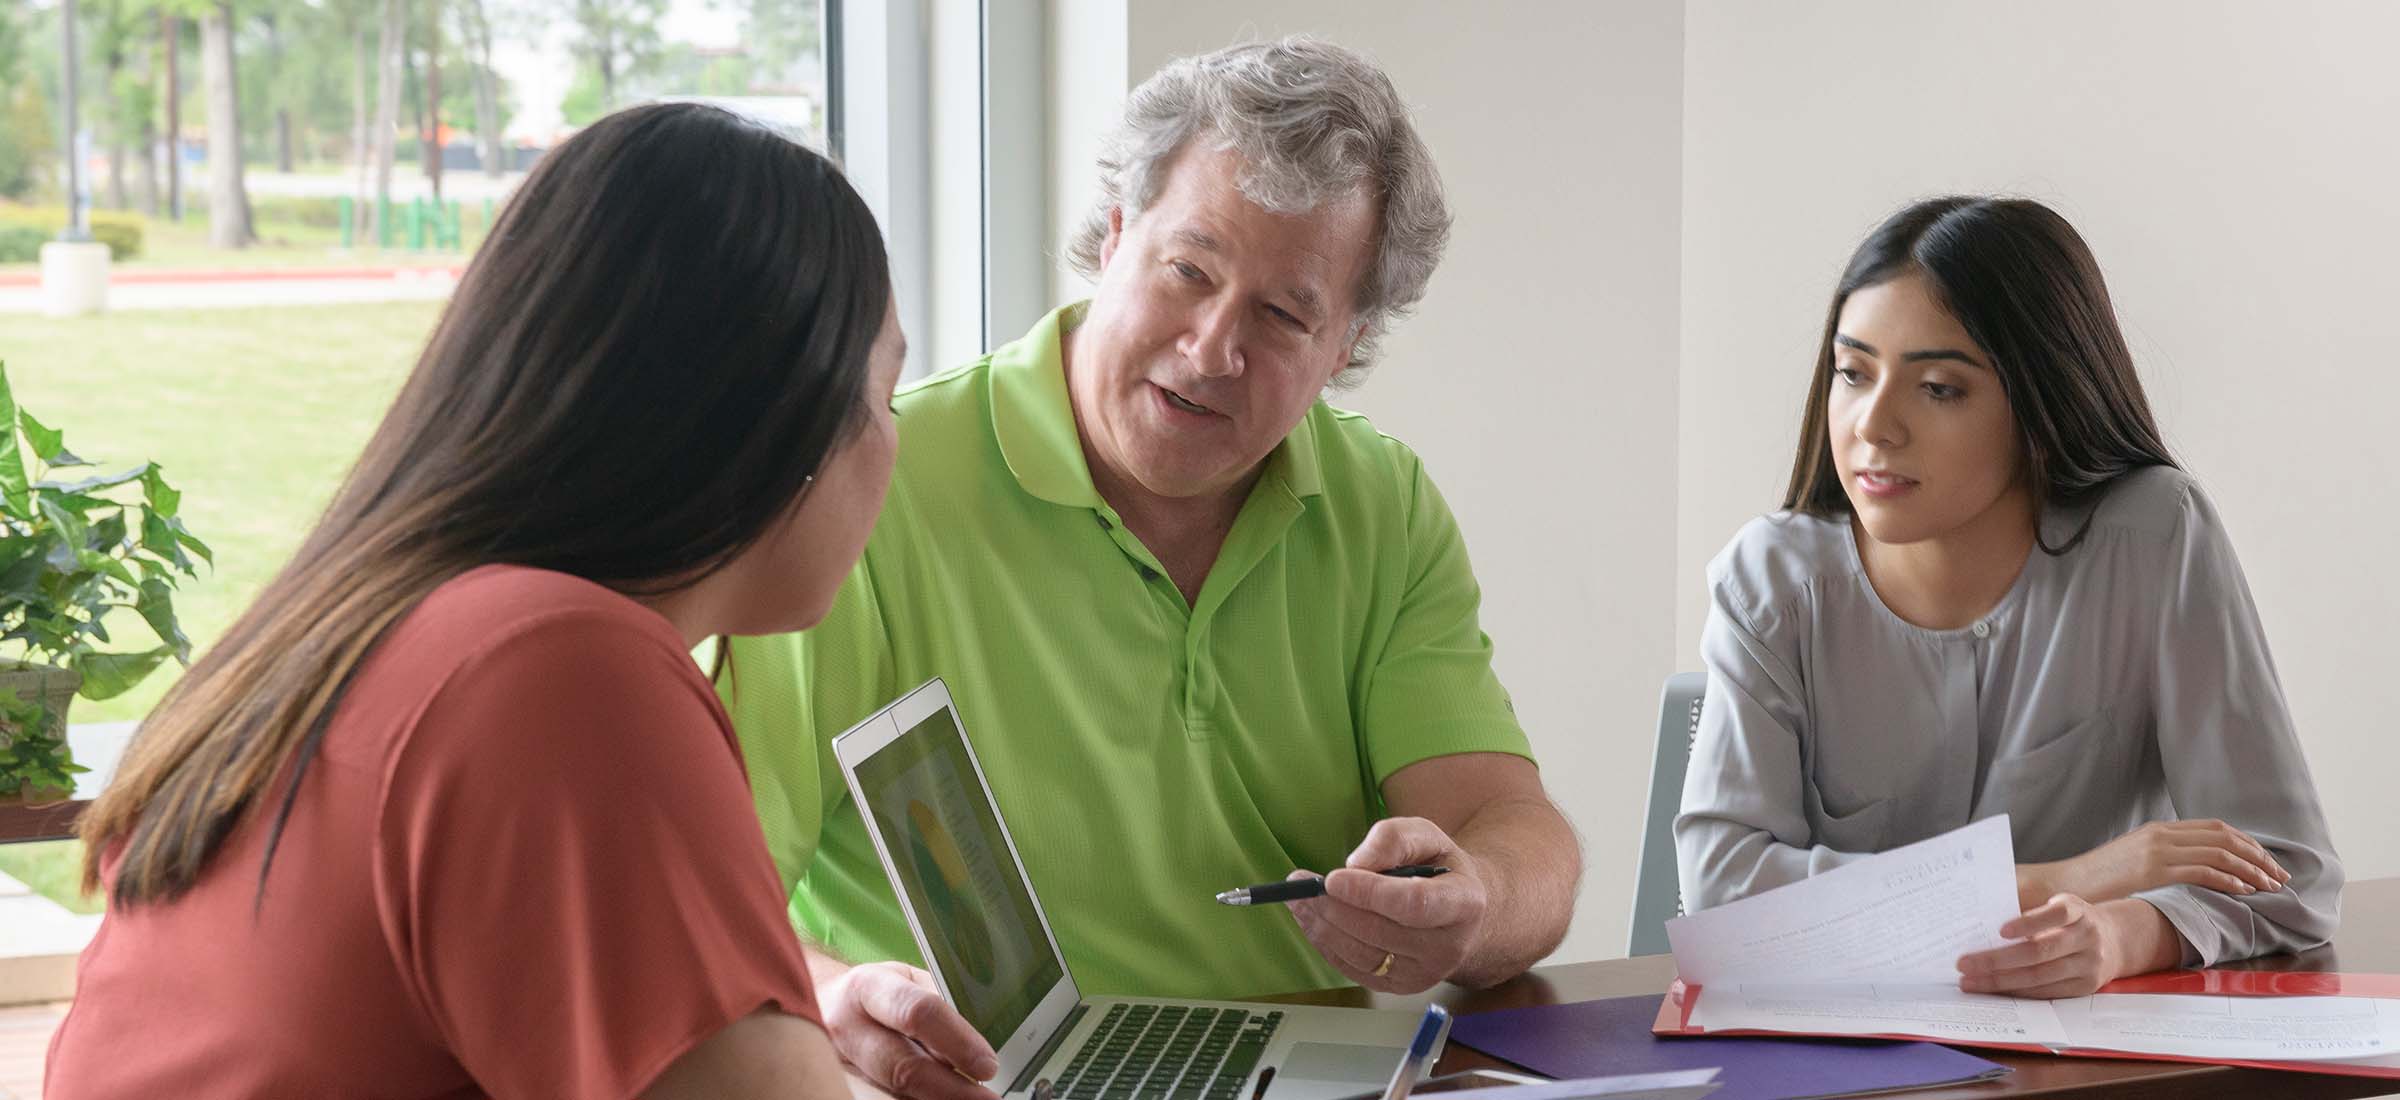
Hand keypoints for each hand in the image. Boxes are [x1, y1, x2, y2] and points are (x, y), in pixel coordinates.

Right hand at [816, 961, 997, 1099]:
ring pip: (894, 1090)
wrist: (822, 1002)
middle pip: (903, 1065)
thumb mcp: (906, 980)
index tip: (987, 1063)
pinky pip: (887, 1097)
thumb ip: (939, 1003)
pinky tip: (942, 1099)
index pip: (917, 1013)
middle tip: (987, 1098)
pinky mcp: (846, 1084)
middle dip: (951, 1088)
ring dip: (938, 1099)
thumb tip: (978, 1041)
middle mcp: (848, 1026)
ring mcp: (842, 1062)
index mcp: (868, 987)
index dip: (957, 1041)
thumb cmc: (875, 990)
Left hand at [1287, 817, 1488, 993]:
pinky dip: (1326, 944)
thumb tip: (1355, 864)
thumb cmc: (1441, 871)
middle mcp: (1448, 946)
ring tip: (1299, 899)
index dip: (1370, 893)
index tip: (1333, 878)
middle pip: (1379, 931)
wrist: (1463, 915)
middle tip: (1301, 884)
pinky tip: (1311, 920)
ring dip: (1322, 926)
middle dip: (1333, 907)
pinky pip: (1353, 968)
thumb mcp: (1427, 837)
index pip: (1414, 904)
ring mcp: (1424, 973)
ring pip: (1361, 953)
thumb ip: (1393, 839)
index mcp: (1463, 904)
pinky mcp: (1400, 987)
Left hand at [1956, 894, 2172, 998]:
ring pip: (2039, 977)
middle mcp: (2087, 937)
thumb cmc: (2072, 920)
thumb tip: (1982, 922)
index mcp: (2078, 911)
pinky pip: (2046, 992)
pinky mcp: (2085, 987)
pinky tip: (1994, 990)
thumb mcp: (2060, 906)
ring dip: (2000, 981)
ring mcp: (2088, 965)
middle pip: (2039, 952)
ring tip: (1970, 981)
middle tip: (1964, 963)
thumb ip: (2031, 911)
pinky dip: (2017, 992)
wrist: (2115, 941)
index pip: (2056, 914)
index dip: (2029, 922)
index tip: (2000, 931)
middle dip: (1997, 960)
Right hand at [2021, 819, 2287, 907]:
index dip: (2247, 843)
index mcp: (2158, 830)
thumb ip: (2160, 861)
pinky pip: (2203, 870)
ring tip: (2269, 886)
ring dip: (2251, 870)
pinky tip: (2244, 891)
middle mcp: (2161, 834)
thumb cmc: (2095, 882)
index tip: (2266, 862)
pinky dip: (2230, 879)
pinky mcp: (2154, 869)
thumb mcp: (2131, 863)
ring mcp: (2157, 850)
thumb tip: (2191, 874)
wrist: (2064, 886)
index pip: (2215, 828)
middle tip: (2279, 875)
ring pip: (2220, 853)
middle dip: (2258, 856)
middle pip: (2224, 836)